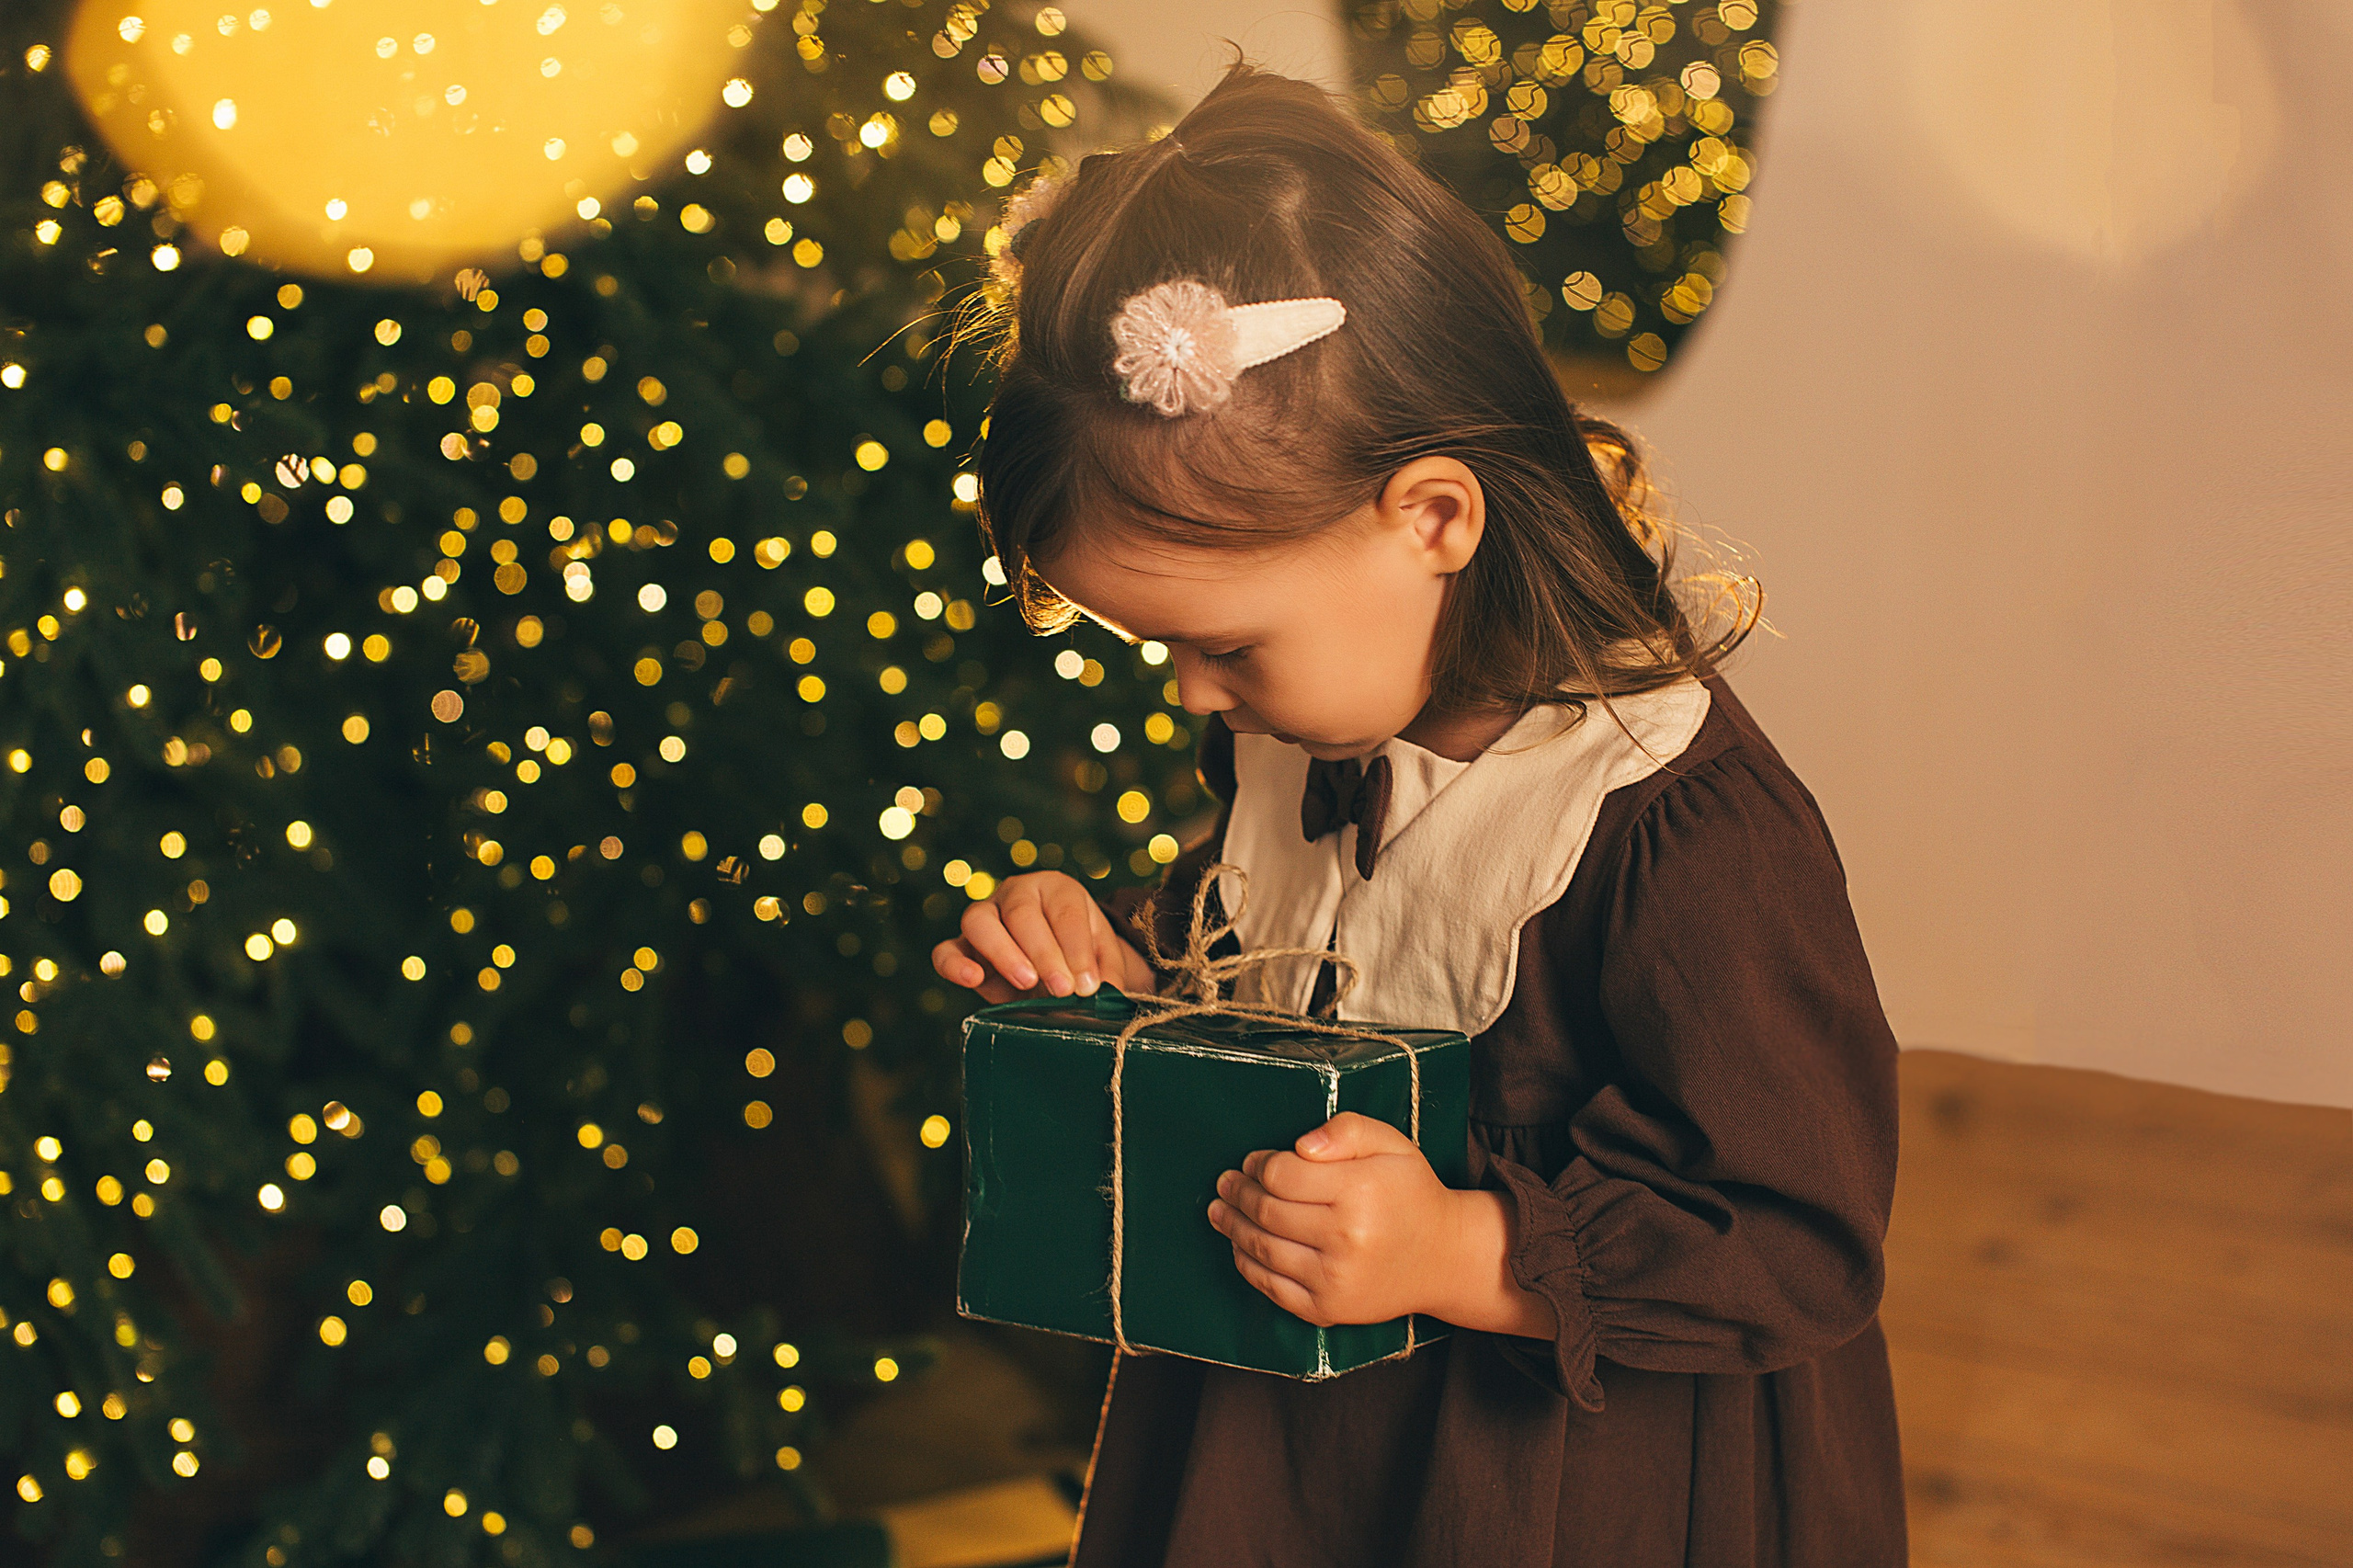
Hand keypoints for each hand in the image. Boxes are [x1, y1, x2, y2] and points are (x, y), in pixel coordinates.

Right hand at [930, 870, 1159, 1002]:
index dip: (1077, 948)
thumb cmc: (1081, 958)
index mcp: (1057, 889)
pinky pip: (946, 950)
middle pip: (1022, 913)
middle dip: (1045, 953)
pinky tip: (973, 979)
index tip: (1088, 984)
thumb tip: (1105, 991)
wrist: (1057, 968)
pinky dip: (954, 964)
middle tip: (1062, 989)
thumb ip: (1105, 972)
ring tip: (1027, 982)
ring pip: (979, 921)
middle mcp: (1017, 893)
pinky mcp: (961, 947)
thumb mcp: (1102, 960)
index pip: (1065, 911)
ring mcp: (984, 916)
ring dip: (1004, 953)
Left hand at [1207, 1111, 1557, 1337]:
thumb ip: (1347, 1129)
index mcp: (1360, 1190)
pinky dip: (1247, 1264)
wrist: (1444, 1258)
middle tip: (1225, 1181)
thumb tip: (1299, 1145)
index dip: (1259, 1165)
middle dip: (1238, 1192)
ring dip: (1232, 1226)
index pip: (1283, 1175)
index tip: (1252, 1160)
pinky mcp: (1327, 1309)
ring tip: (1219, 1210)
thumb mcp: (1392, 1144)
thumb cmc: (1411, 1193)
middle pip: (1267, 1211)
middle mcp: (1345, 1237)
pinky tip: (1238, 1246)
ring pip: (1262, 1248)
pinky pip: (1271, 1286)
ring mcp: (1334, 1278)